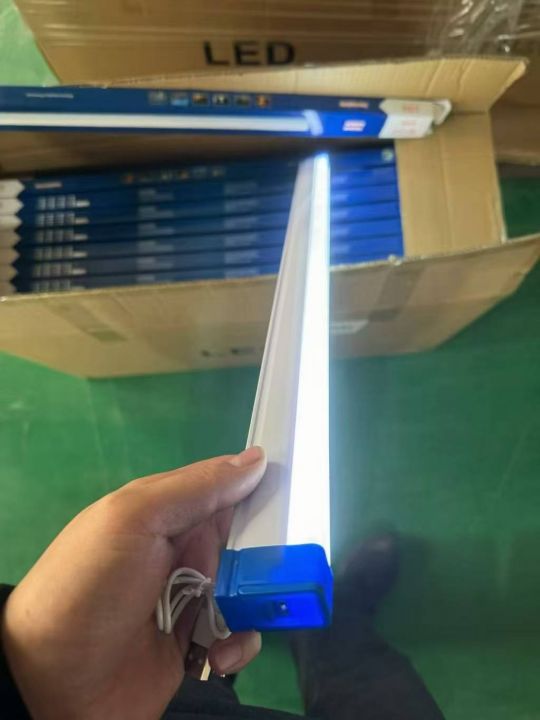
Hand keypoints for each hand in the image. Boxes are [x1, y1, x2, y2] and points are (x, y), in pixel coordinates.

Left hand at [1, 447, 266, 719]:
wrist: (50, 681)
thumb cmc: (91, 585)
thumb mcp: (135, 518)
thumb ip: (197, 488)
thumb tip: (257, 458)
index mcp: (169, 513)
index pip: (228, 492)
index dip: (263, 493)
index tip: (301, 500)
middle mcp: (183, 553)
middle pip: (248, 543)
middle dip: (266, 557)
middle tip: (277, 573)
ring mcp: (190, 600)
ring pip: (250, 590)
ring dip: (255, 605)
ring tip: (238, 619)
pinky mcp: (195, 645)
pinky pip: (238, 636)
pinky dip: (240, 643)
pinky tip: (222, 653)